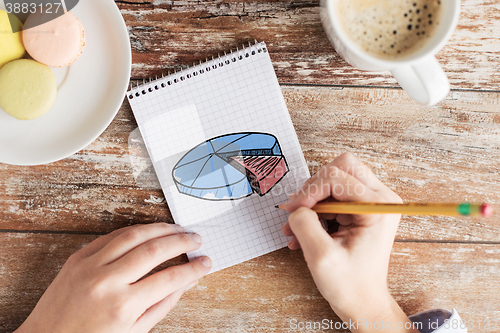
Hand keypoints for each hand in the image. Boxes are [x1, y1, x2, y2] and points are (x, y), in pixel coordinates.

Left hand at [15, 223, 211, 332]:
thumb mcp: (133, 331)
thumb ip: (163, 304)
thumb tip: (187, 281)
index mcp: (123, 307)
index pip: (170, 279)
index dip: (193, 268)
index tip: (205, 262)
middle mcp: (107, 282)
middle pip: (155, 250)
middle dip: (182, 242)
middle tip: (196, 240)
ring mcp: (90, 266)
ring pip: (134, 235)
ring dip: (161, 229)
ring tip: (178, 230)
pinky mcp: (78, 257)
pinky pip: (112, 235)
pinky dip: (135, 230)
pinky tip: (149, 231)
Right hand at [281, 153, 417, 331]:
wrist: (363, 303)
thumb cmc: (350, 285)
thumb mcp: (321, 256)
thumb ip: (304, 224)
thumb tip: (295, 207)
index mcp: (378, 207)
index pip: (336, 177)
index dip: (309, 192)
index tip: (293, 212)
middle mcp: (380, 199)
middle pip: (340, 168)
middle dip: (313, 188)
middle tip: (298, 211)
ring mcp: (372, 202)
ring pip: (334, 180)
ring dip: (311, 201)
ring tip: (296, 228)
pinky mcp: (362, 209)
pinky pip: (333, 196)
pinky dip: (315, 211)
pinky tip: (302, 232)